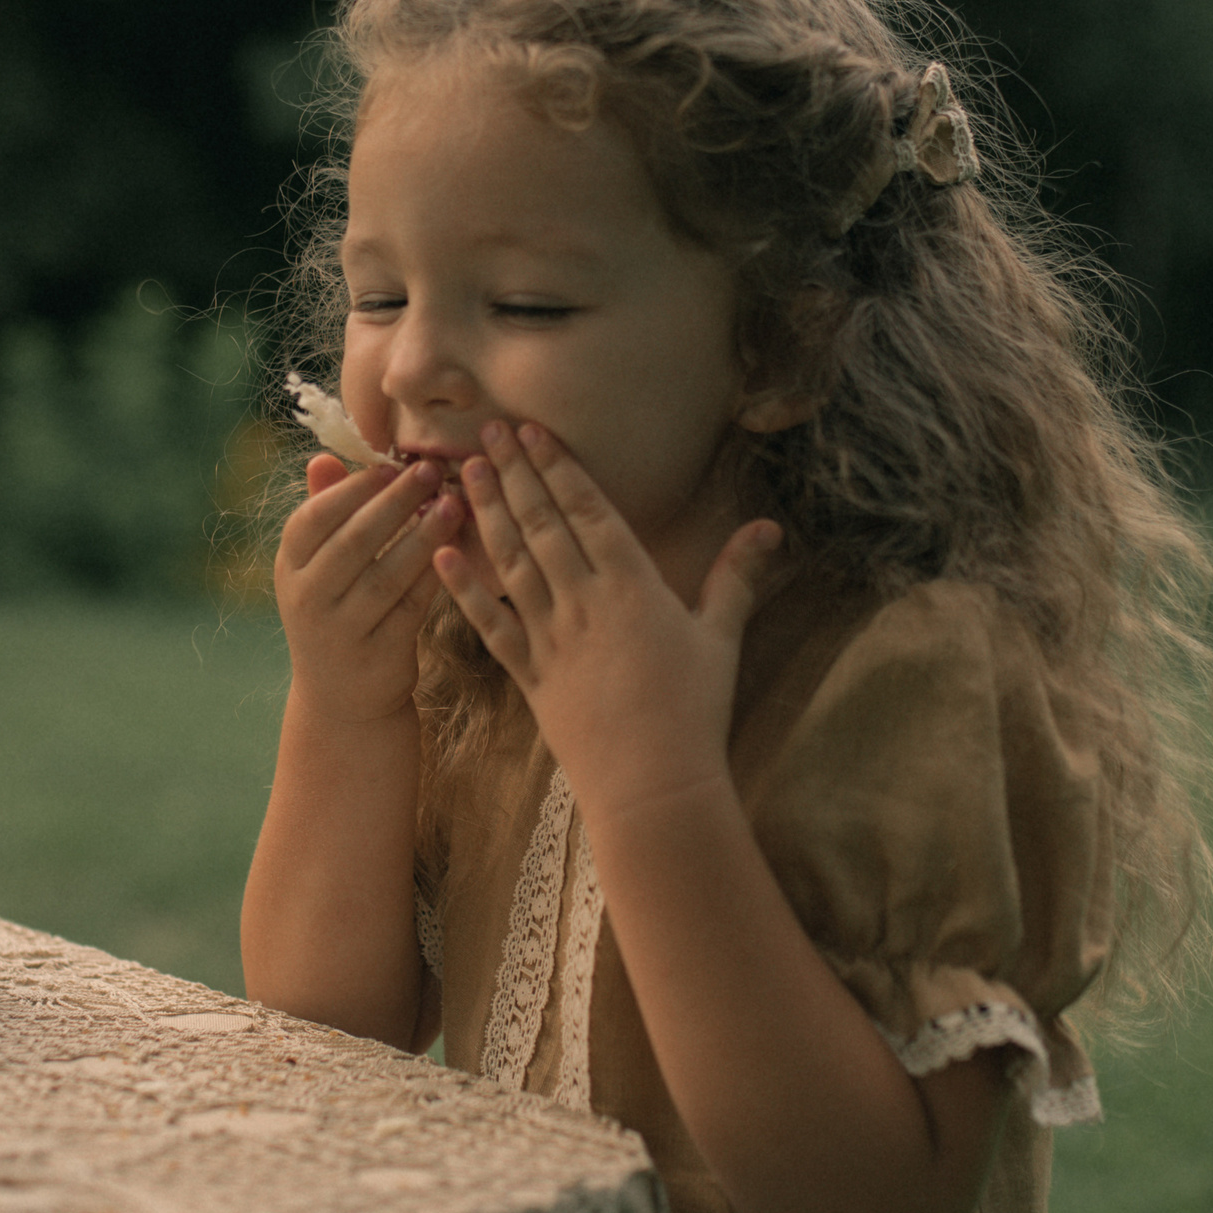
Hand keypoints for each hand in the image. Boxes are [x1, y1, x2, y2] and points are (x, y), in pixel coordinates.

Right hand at [274, 453, 461, 727]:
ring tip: (453, 504)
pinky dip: (434, 576)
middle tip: (431, 470)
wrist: (341, 697)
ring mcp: (341, 632)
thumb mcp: (316, 567)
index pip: (312, 519)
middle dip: (395, 502)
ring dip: (423, 536)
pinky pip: (412, 608)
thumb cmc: (336, 609)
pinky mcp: (378, 657)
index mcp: (290, 568)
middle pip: (353, 542)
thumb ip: (323, 512)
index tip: (390, 464)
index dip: (352, 489)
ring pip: (387, 575)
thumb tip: (323, 457)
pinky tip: (456, 550)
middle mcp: (307, 601)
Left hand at [432, 422, 781, 821]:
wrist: (654, 783)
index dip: (557, 467)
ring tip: (465, 471)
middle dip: (514, 473)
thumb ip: (737, 576)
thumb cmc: (695, 710)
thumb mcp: (721, 636)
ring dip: (486, 513)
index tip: (532, 431)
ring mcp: (551, 637)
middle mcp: (584, 602)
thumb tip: (770, 526)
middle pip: (542, 524)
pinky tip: (442, 554)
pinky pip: (490, 624)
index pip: (587, 511)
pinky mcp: (529, 675)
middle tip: (486, 429)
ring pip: (510, 562)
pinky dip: (464, 589)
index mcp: (632, 585)